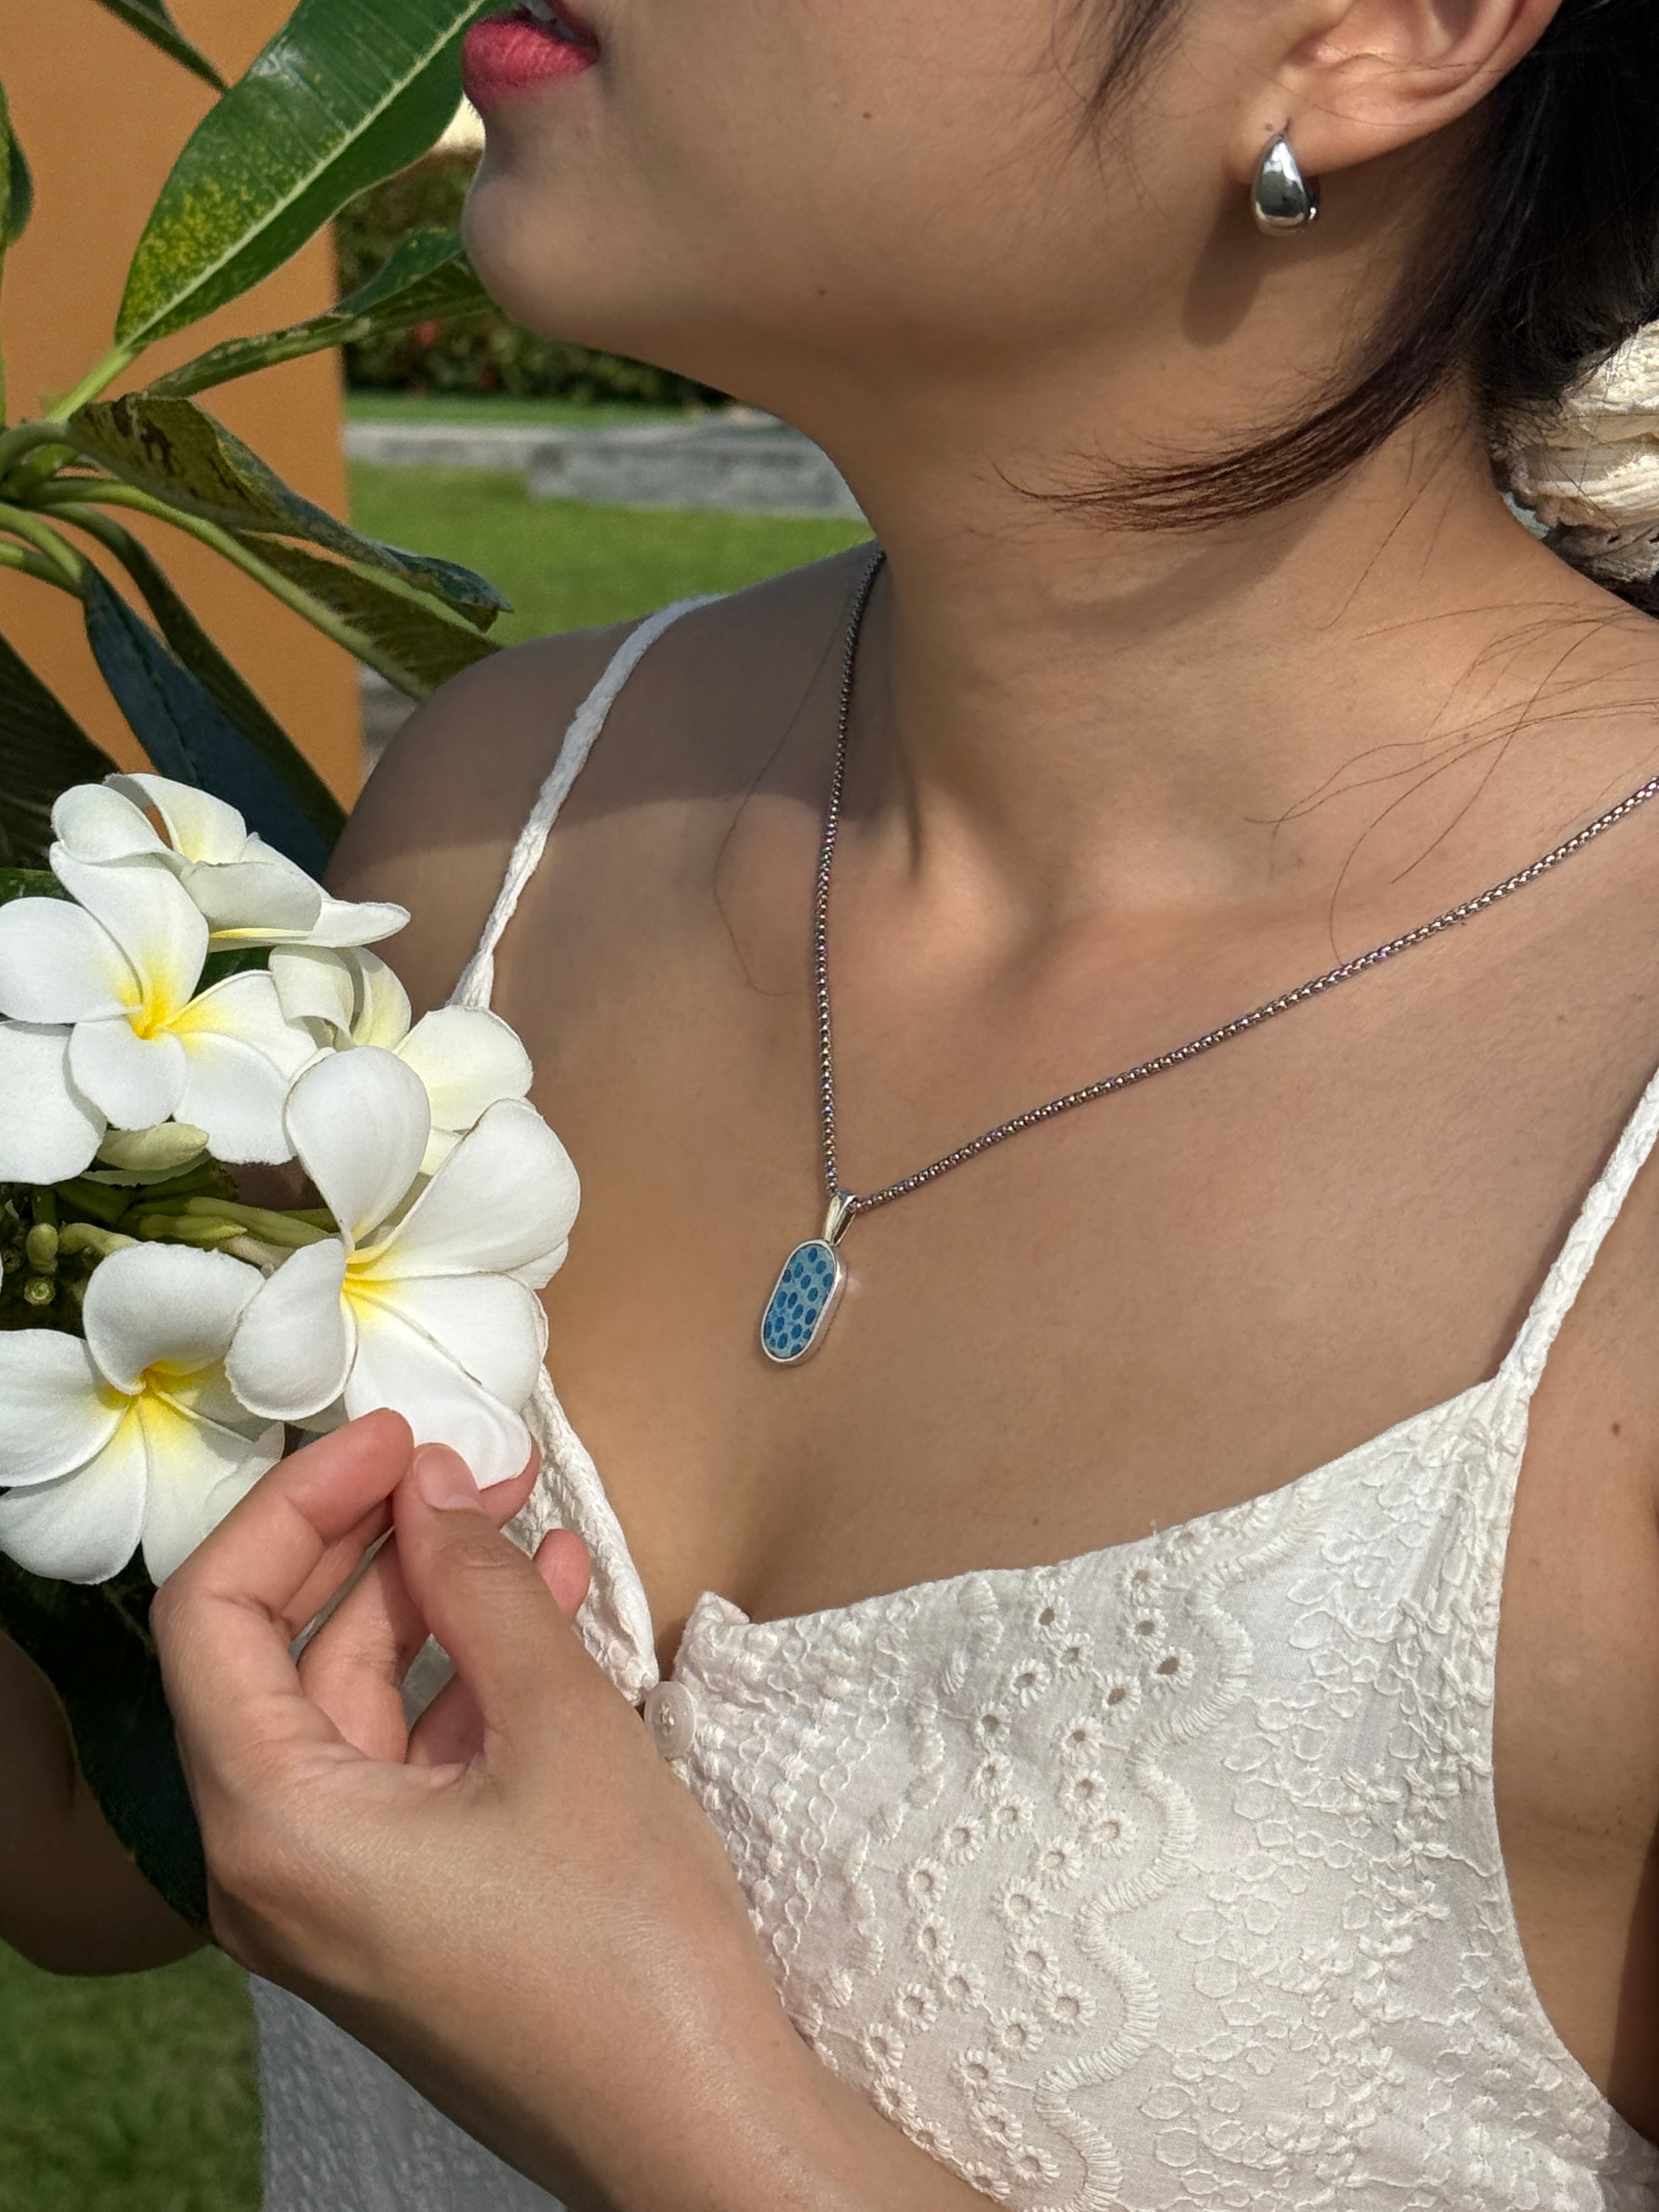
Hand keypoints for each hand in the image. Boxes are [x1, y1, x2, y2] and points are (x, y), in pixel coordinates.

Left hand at [151, 1416, 973, 2211]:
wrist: (697, 2125)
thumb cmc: (624, 1945)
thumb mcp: (558, 1726)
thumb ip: (481, 1588)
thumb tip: (436, 1484)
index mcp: (271, 1828)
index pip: (214, 1616)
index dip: (296, 1503)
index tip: (389, 1438)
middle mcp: (273, 1867)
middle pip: (281, 1655)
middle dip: (377, 1543)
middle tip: (463, 1465)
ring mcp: (336, 1896)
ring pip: (356, 1705)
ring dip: (438, 1605)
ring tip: (525, 1519)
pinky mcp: (401, 1909)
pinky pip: (406, 1764)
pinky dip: (467, 1682)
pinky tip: (549, 1612)